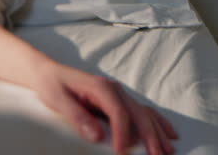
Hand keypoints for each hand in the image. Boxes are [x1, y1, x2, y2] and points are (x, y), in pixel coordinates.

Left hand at [31, 62, 178, 154]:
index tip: (121, 152)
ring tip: (169, 150)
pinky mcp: (119, 101)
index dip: (122, 135)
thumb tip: (96, 136)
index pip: (118, 114)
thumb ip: (76, 116)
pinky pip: (143, 112)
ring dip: (158, 132)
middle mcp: (115, 90)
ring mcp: (119, 95)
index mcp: (101, 88)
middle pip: (138, 114)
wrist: (48, 72)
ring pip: (145, 113)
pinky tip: (169, 134)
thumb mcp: (57, 98)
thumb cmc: (51, 84)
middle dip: (150, 137)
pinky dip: (157, 123)